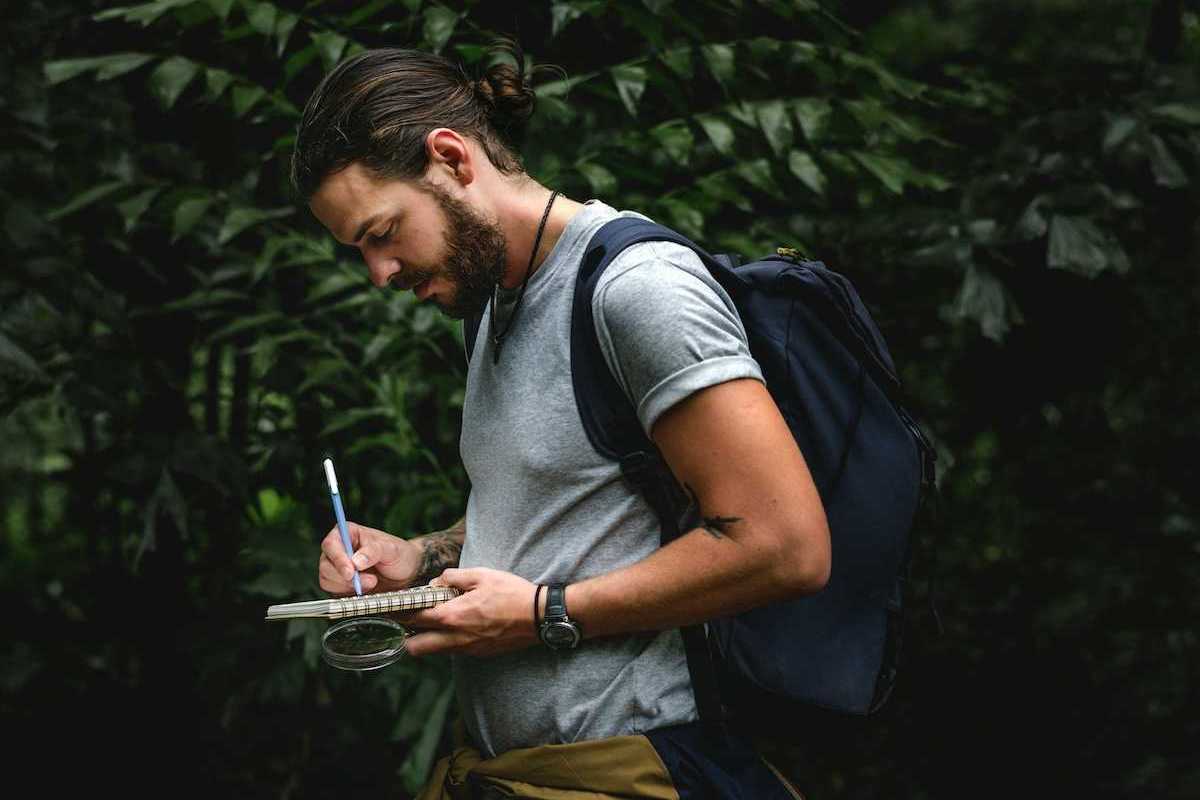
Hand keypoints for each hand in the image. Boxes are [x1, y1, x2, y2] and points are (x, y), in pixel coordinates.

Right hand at [317, 521, 420, 595]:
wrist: (406, 573)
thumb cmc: (398, 555)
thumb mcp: (391, 549)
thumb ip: (374, 551)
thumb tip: (356, 561)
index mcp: (348, 533)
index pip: (331, 543)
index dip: (338, 558)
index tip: (351, 572)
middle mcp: (338, 549)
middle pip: (326, 564)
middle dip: (346, 577)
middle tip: (371, 580)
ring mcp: (337, 567)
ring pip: (327, 579)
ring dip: (349, 586)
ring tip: (372, 582)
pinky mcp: (339, 584)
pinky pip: (333, 591)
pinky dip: (348, 593)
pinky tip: (365, 589)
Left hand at [401, 568, 539, 657]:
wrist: (538, 616)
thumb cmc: (511, 593)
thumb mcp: (481, 575)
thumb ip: (453, 577)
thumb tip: (437, 582)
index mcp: (452, 616)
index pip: (414, 619)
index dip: (399, 613)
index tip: (392, 608)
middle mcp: (455, 638)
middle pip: (415, 647)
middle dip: (406, 636)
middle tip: (408, 620)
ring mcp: (467, 648)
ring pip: (434, 651)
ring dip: (427, 639)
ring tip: (433, 621)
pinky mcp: (478, 653)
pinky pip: (453, 650)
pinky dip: (447, 640)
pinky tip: (458, 625)